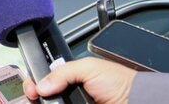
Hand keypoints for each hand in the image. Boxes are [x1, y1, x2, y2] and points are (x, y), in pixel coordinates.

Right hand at [22, 57, 136, 103]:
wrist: (137, 101)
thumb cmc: (119, 82)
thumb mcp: (87, 68)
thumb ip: (62, 72)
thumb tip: (42, 85)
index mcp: (70, 77)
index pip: (45, 79)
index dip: (35, 83)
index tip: (31, 88)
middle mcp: (70, 94)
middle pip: (45, 96)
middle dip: (36, 96)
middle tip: (34, 97)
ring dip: (44, 103)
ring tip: (39, 102)